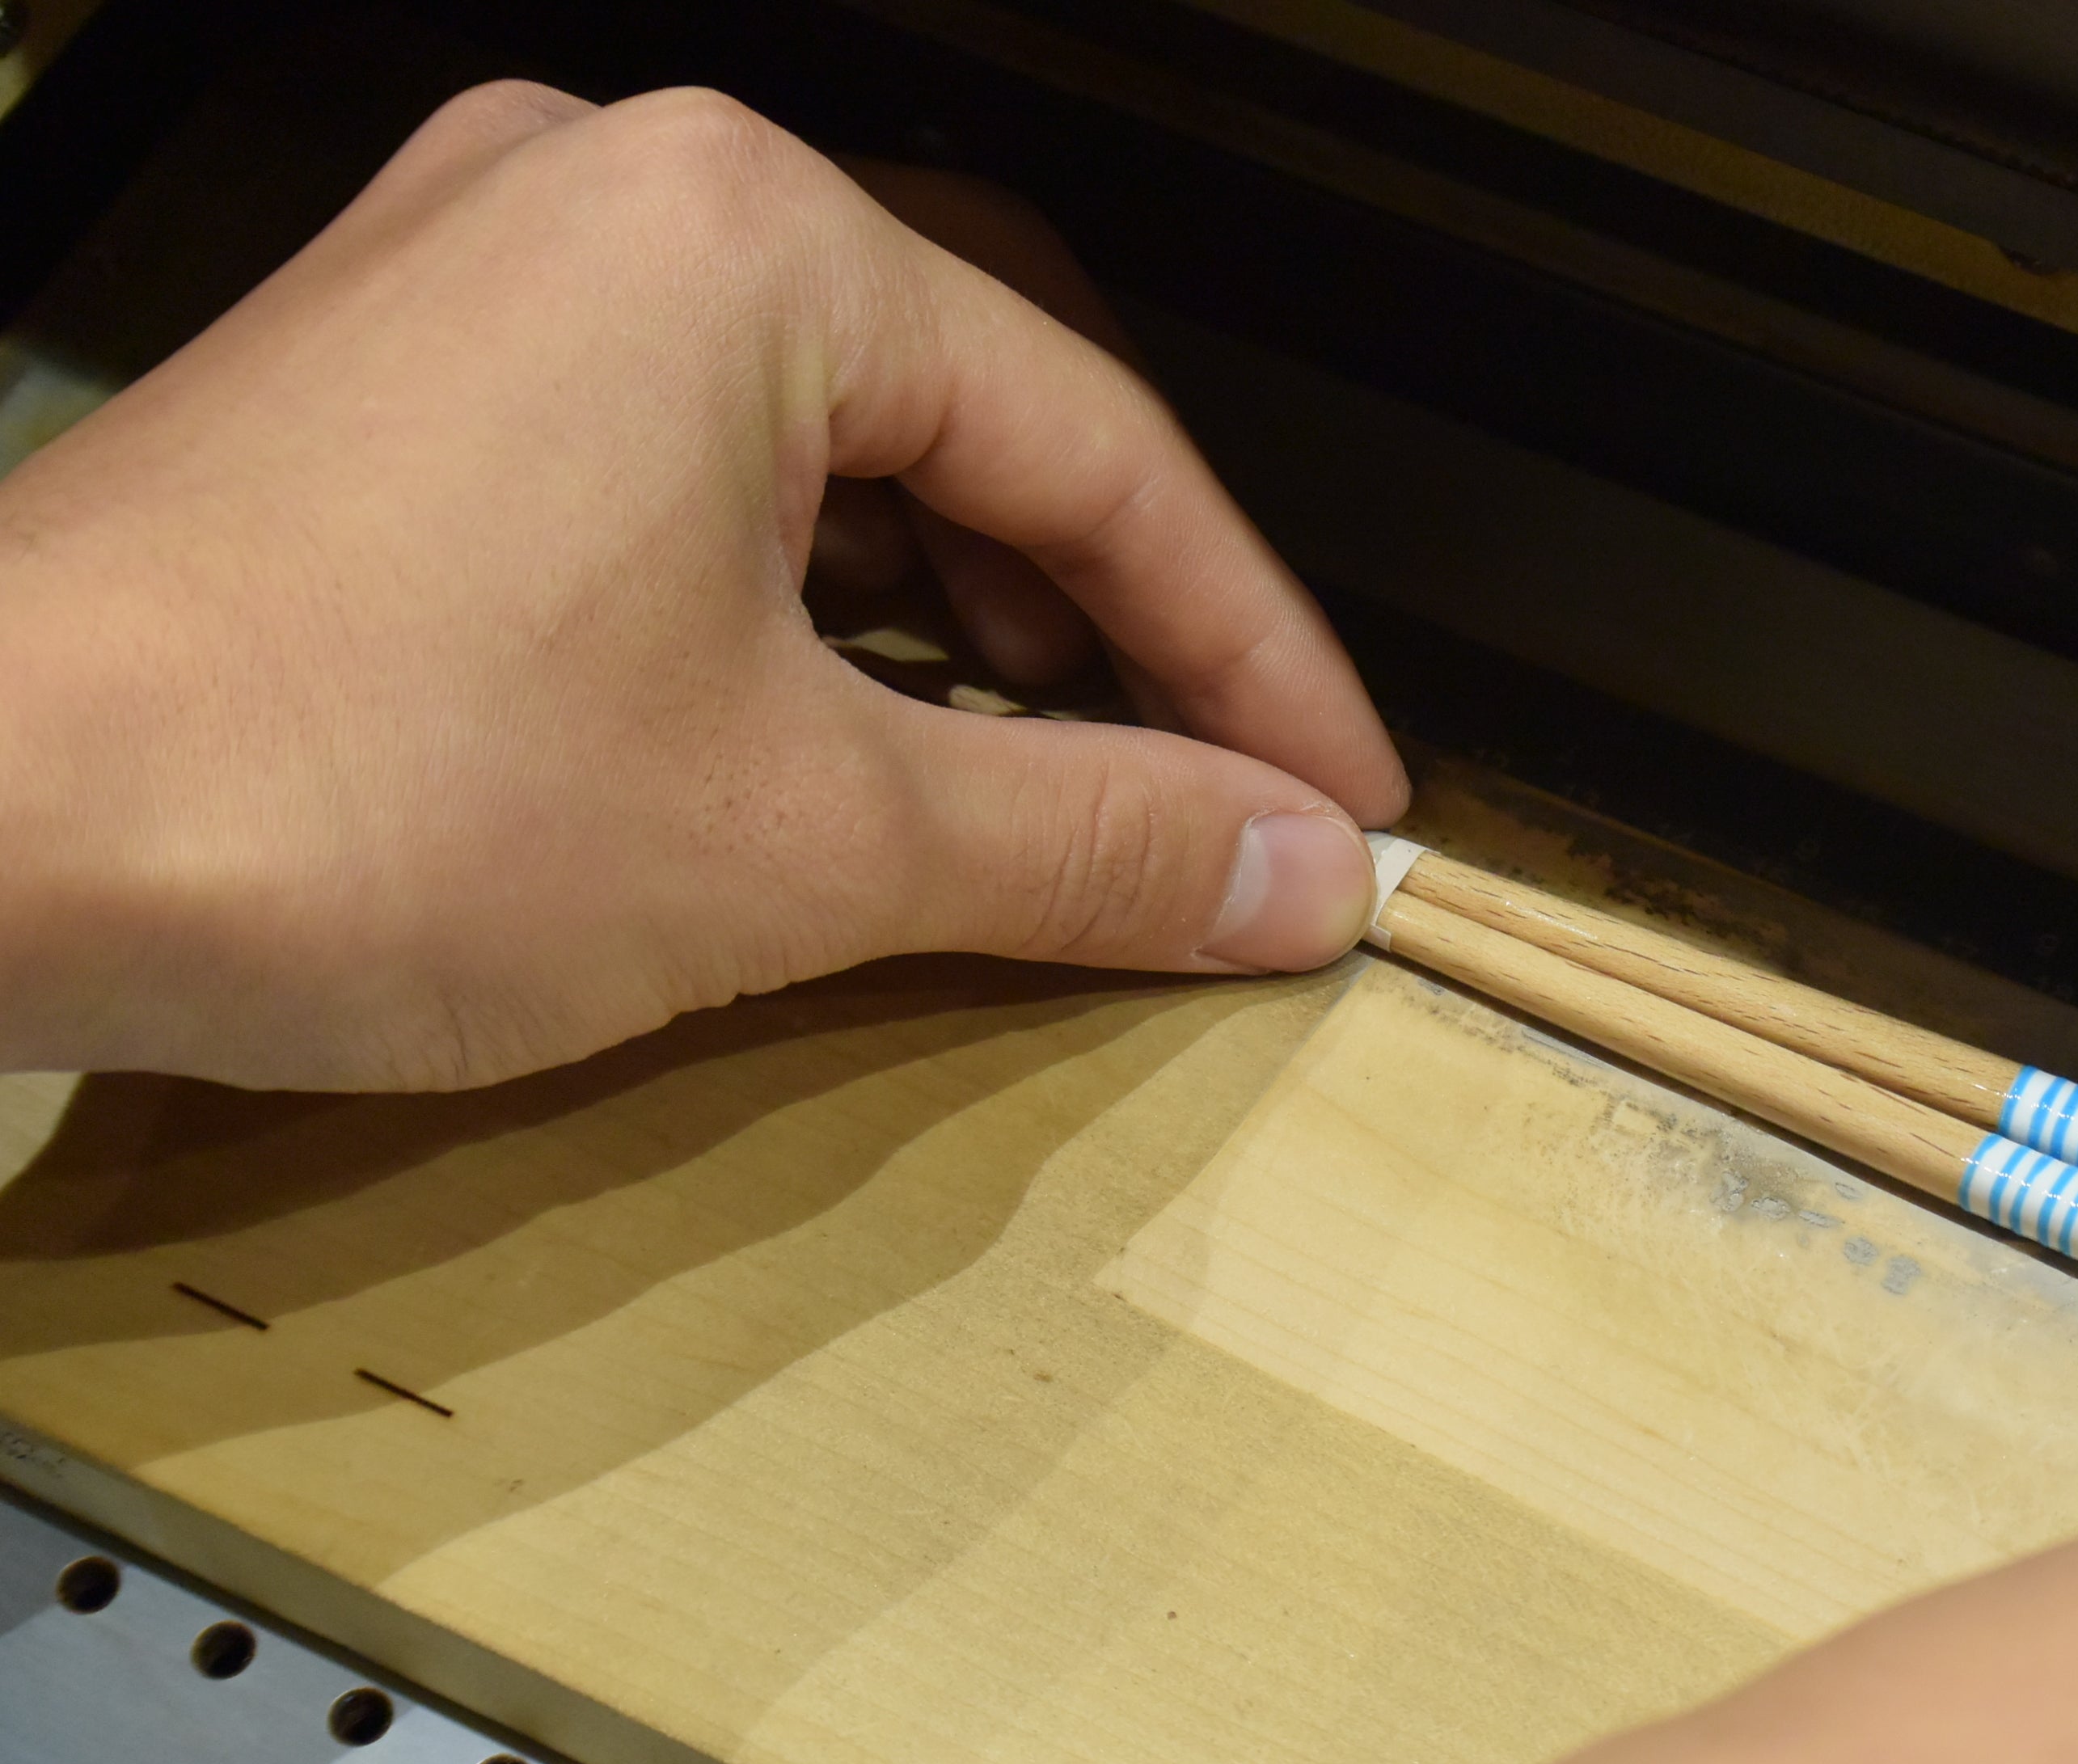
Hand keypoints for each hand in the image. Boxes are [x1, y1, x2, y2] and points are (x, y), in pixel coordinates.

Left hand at [0, 84, 1406, 1090]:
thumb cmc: (360, 789)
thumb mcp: (798, 837)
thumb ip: (1086, 840)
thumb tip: (1294, 873)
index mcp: (749, 239)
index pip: (1097, 452)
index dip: (1249, 653)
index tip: (1336, 803)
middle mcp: (614, 194)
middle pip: (972, 403)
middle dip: (1110, 610)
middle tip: (1201, 779)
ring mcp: (479, 270)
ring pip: (817, 431)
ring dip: (951, 605)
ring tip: (1024, 772)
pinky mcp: (388, 377)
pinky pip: (671, 456)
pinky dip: (789, 592)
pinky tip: (815, 728)